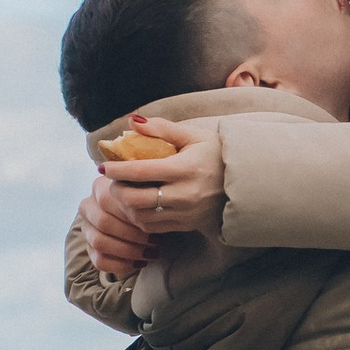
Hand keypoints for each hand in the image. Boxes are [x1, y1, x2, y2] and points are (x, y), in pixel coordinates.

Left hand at [80, 124, 225, 276]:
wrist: (246, 181)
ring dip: (125, 206)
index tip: (103, 166)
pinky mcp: (186, 225)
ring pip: (141, 217)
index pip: (141, 171)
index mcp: (186, 168)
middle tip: (112, 181)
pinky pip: (152, 227)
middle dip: (117, 190)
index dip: (117, 169)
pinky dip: (138, 218)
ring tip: (123, 193)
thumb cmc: (217, 153)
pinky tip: (137, 206)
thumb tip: (132, 122)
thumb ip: (162, 128)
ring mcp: (186, 213)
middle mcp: (185, 194)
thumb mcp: (194, 135)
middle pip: (135, 199)